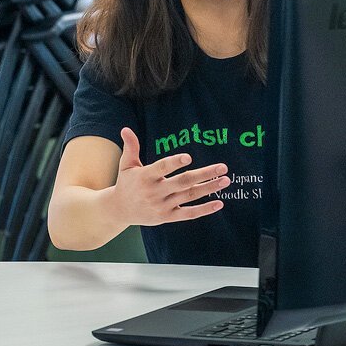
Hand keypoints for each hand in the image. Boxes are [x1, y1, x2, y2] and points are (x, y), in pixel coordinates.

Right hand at [108, 127, 228, 226]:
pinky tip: (219, 203)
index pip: (161, 168)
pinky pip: (189, 214)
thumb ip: (131, 147)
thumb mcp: (126, 165)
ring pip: (189, 196)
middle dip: (204, 174)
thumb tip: (126, 128)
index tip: (189, 157)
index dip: (174, 163)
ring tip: (225, 180)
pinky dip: (204, 210)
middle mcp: (154, 192)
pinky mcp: (167, 217)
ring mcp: (162, 206)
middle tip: (223, 167)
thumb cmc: (126, 183)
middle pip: (183, 182)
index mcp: (145, 176)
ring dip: (209, 188)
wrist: (119, 210)